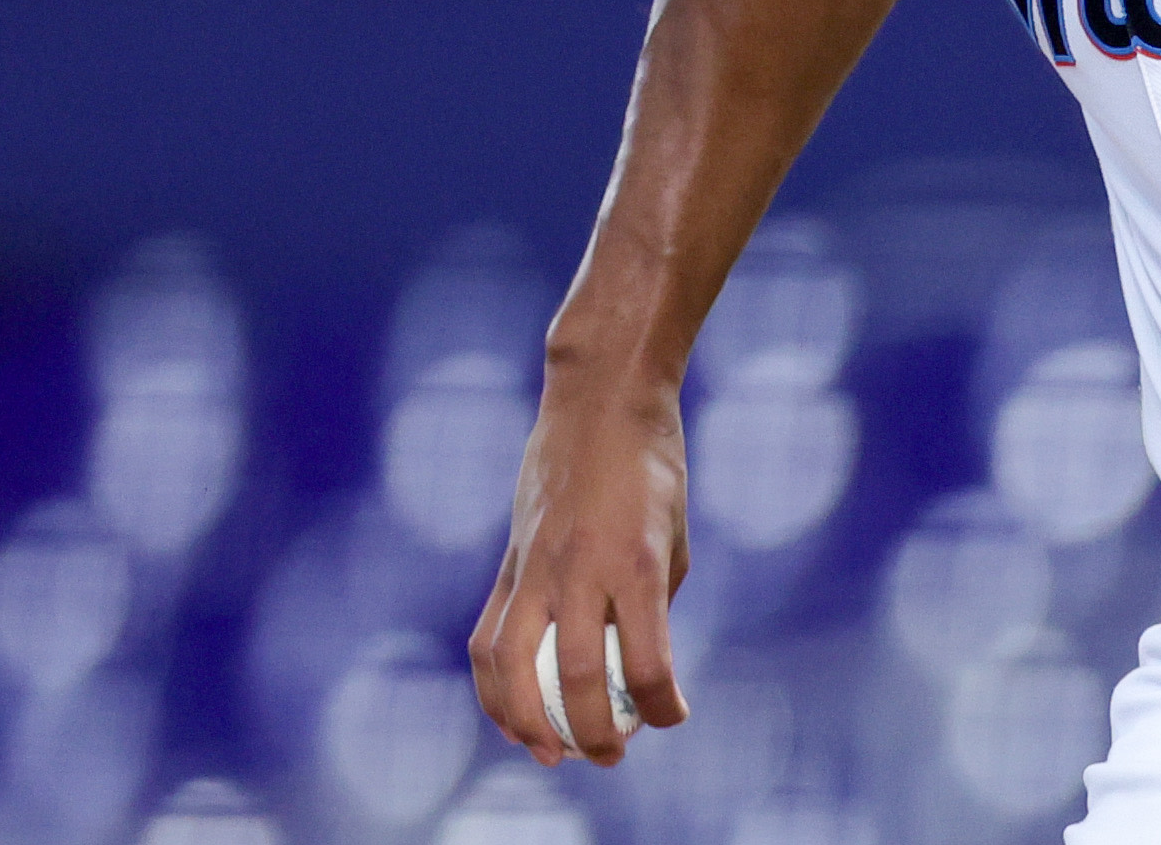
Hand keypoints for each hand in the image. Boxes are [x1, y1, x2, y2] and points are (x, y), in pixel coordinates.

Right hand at [468, 375, 691, 764]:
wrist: (599, 403)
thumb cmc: (652, 468)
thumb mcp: (672, 535)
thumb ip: (652, 601)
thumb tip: (636, 665)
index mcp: (635, 563)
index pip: (645, 661)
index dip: (661, 705)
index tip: (673, 717)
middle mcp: (580, 569)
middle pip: (573, 678)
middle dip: (592, 733)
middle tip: (609, 757)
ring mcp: (534, 567)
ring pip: (511, 668)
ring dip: (527, 724)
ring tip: (550, 753)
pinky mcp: (508, 563)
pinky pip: (487, 639)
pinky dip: (493, 687)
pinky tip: (512, 715)